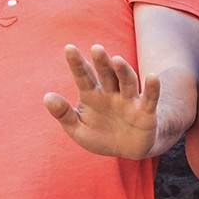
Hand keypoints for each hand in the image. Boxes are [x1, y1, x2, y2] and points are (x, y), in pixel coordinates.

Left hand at [44, 44, 160, 158]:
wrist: (127, 150)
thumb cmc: (100, 136)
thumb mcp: (78, 129)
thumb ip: (64, 114)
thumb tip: (47, 97)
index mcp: (92, 95)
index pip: (83, 76)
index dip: (76, 63)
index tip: (69, 48)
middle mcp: (111, 93)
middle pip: (106, 74)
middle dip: (102, 62)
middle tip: (96, 48)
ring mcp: (129, 101)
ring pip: (127, 82)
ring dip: (123, 71)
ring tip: (117, 60)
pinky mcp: (145, 112)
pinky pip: (149, 98)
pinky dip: (152, 88)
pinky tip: (152, 77)